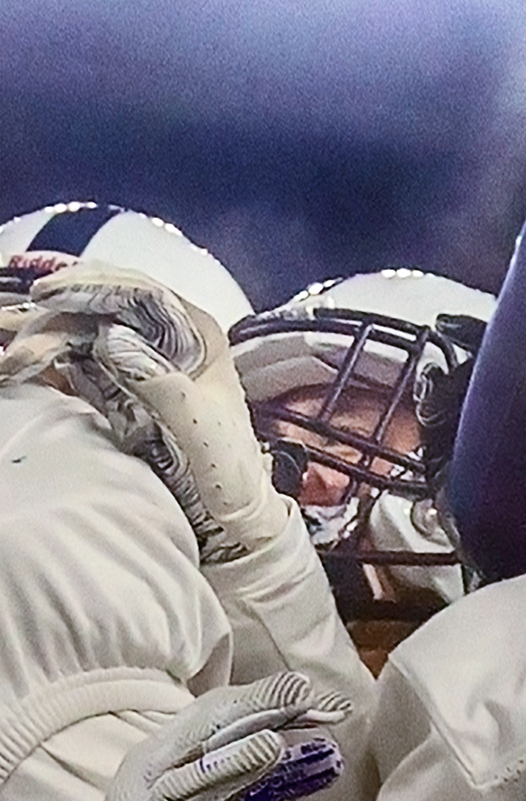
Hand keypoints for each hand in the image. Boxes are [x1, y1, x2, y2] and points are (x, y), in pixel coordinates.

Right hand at [0, 267, 292, 563]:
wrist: (227, 514)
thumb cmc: (229, 472)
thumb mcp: (200, 430)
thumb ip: (160, 383)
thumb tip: (110, 337)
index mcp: (197, 334)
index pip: (141, 293)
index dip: (94, 287)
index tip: (50, 293)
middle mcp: (165, 338)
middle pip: (102, 306)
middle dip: (55, 313)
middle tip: (11, 327)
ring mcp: (135, 359)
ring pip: (79, 331)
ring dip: (40, 339)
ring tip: (9, 363)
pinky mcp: (111, 385)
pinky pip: (69, 360)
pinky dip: (40, 361)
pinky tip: (14, 369)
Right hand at [27, 673, 348, 800]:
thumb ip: (274, 780)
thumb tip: (333, 752)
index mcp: (161, 759)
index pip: (212, 716)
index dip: (263, 699)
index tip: (312, 685)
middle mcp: (145, 788)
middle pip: (195, 742)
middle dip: (246, 715)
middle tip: (299, 694)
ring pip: (178, 793)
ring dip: (225, 768)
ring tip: (271, 746)